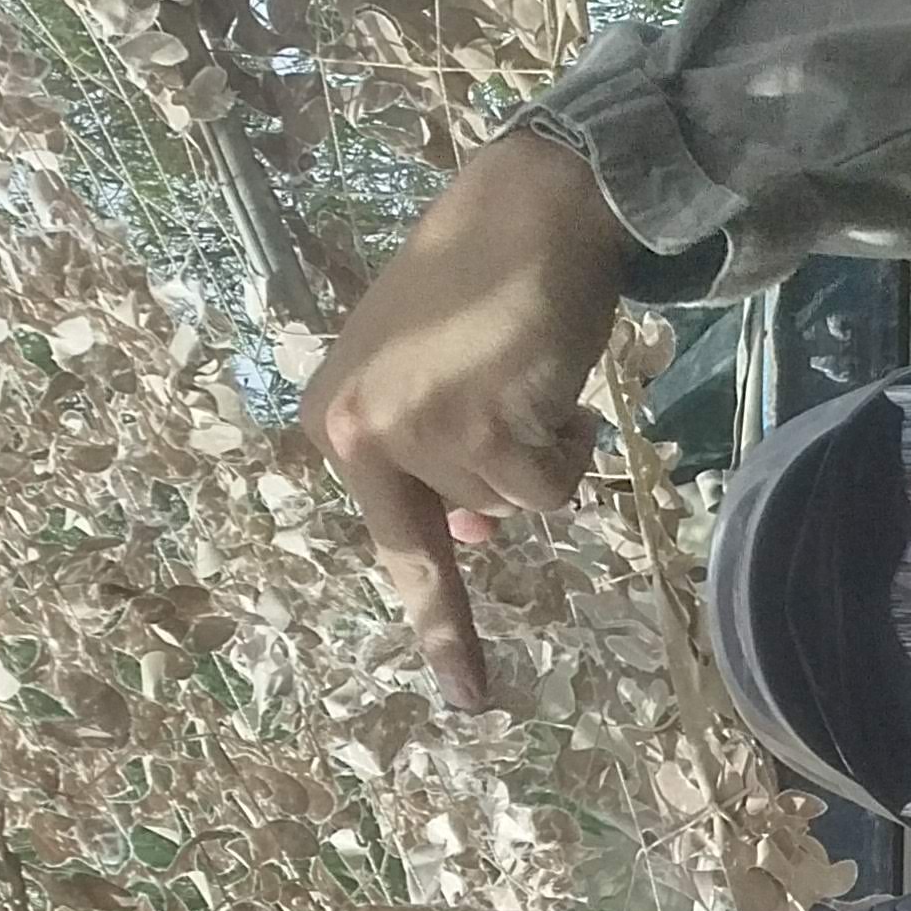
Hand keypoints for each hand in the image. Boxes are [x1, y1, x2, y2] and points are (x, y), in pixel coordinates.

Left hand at [303, 127, 632, 707]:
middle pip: (469, 523)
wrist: (526, 210)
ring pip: (519, 504)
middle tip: (515, 491)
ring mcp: (418, 429)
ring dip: (546, 448)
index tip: (469, 700)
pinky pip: (554, 485)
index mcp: (337, 423)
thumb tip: (473, 534)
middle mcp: (361, 430)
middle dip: (518, 482)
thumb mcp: (432, 379)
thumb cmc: (482, 288)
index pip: (397, 551)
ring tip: (534, 376)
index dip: (444, 628)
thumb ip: (433, 458)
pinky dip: (573, 441)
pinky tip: (558, 382)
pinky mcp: (483, 423)